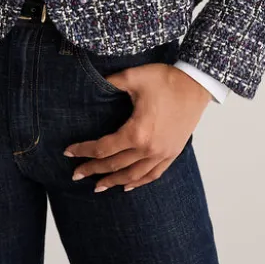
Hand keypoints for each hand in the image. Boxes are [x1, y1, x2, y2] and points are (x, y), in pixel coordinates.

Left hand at [63, 62, 211, 192]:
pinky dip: (138, 182)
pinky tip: (128, 185)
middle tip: (75, 174)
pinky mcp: (172, 153)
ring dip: (113, 181)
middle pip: (115, 165)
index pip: (103, 148)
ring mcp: (162, 154)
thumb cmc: (166, 80)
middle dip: (93, 170)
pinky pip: (152, 174)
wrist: (196, 85)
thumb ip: (111, 82)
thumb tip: (94, 81)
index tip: (68, 152)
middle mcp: (148, 149)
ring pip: (133, 175)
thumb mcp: (134, 77)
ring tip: (98, 186)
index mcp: (136, 132)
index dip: (83, 151)